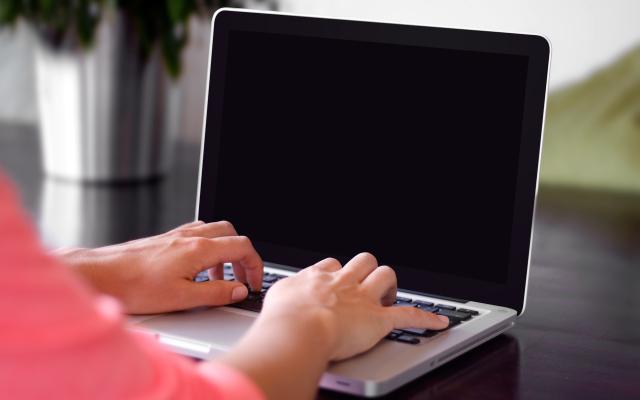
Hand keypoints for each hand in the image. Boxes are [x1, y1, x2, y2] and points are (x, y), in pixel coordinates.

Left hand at [57, 221, 262, 313]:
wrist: (101, 276)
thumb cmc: (134, 287)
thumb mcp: (182, 299)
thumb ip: (216, 293)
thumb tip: (239, 290)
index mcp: (199, 250)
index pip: (242, 247)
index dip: (255, 266)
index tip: (253, 283)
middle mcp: (190, 237)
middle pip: (232, 234)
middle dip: (242, 255)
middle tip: (241, 278)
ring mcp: (176, 235)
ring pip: (214, 232)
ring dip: (225, 252)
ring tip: (219, 277)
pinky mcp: (165, 239)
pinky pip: (197, 234)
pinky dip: (207, 248)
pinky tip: (197, 267)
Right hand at [262, 252, 449, 359]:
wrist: (298, 328)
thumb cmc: (282, 318)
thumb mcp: (275, 298)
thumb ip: (282, 296)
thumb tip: (280, 300)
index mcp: (317, 278)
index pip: (331, 265)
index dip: (337, 273)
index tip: (336, 281)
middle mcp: (342, 282)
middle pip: (362, 261)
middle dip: (366, 270)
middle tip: (365, 284)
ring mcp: (362, 298)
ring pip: (385, 276)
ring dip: (389, 285)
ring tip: (389, 295)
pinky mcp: (379, 319)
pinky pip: (409, 315)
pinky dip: (426, 318)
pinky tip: (439, 321)